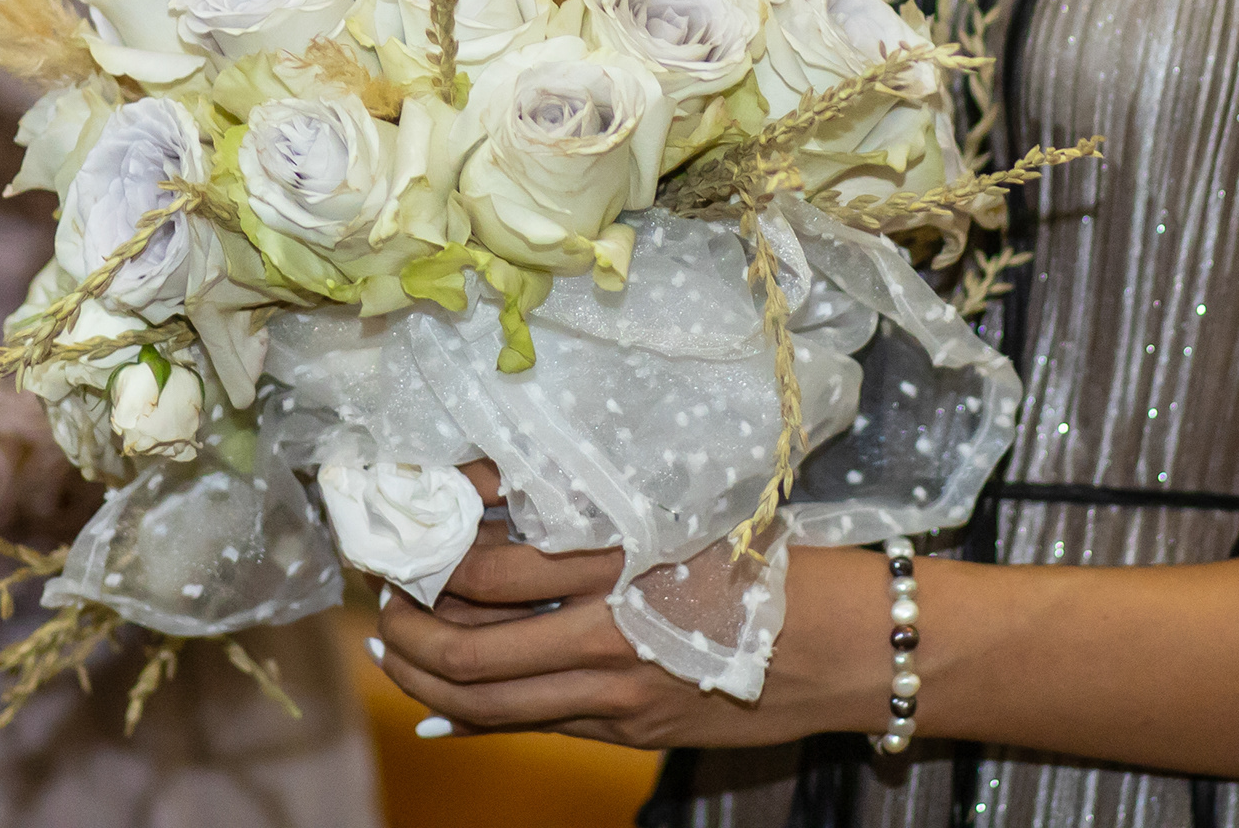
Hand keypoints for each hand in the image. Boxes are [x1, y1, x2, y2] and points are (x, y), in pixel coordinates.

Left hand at [372, 466, 888, 747]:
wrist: (858, 646)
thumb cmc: (780, 559)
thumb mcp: (692, 515)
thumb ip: (603, 520)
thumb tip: (503, 508)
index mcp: (626, 563)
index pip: (493, 569)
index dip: (435, 553)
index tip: (410, 526)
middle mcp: (613, 634)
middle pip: (469, 648)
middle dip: (405, 625)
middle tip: (379, 594)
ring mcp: (621, 693)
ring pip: (488, 699)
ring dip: (424, 676)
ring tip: (394, 647)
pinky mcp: (635, 730)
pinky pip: (532, 724)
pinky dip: (475, 714)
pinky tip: (443, 704)